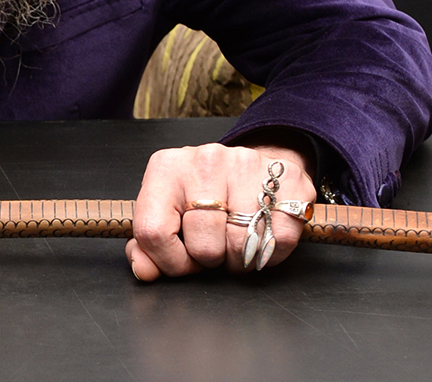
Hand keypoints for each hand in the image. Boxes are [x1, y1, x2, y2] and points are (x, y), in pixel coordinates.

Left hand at [125, 141, 313, 281]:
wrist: (252, 165)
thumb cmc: (205, 194)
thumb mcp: (168, 210)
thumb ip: (148, 244)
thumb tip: (144, 269)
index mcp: (166, 168)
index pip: (154, 232)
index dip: (170, 262)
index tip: (183, 260)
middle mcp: (205, 161)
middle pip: (204, 246)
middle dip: (210, 260)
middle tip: (215, 246)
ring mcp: (247, 167)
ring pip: (241, 247)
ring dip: (240, 259)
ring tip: (236, 241)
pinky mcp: (287, 180)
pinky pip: (279, 242)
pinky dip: (270, 253)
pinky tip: (261, 234)